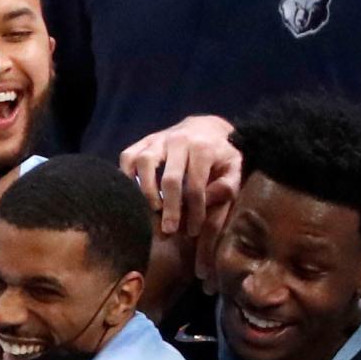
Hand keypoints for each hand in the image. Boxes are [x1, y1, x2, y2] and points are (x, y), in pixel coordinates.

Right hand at [120, 115, 239, 290]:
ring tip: (153, 209)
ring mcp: (158, 139)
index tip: (192, 231)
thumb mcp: (234, 169)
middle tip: (169, 230)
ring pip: (144, 163)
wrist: (204, 128)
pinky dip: (126, 175)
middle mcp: (178, 140)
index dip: (194, 212)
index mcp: (203, 148)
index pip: (196, 186)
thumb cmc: (219, 156)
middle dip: (169, 209)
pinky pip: (128, 157)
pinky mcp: (143, 141)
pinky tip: (135, 192)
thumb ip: (227, 186)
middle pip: (170, 179)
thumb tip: (207, 201)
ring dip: (146, 191)